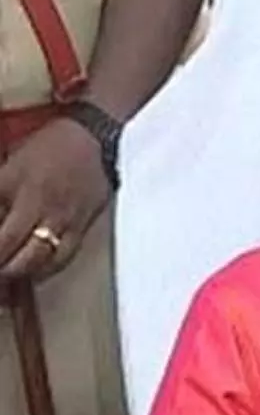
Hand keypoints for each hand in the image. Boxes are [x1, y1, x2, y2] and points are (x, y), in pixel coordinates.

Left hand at [0, 119, 109, 279]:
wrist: (94, 141)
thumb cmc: (49, 149)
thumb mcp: (10, 166)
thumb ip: (0, 195)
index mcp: (16, 186)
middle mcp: (39, 205)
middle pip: (12, 248)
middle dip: (1, 265)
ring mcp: (63, 217)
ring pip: (38, 259)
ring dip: (19, 272)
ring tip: (9, 272)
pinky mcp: (82, 226)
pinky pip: (63, 256)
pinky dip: (46, 269)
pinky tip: (36, 270)